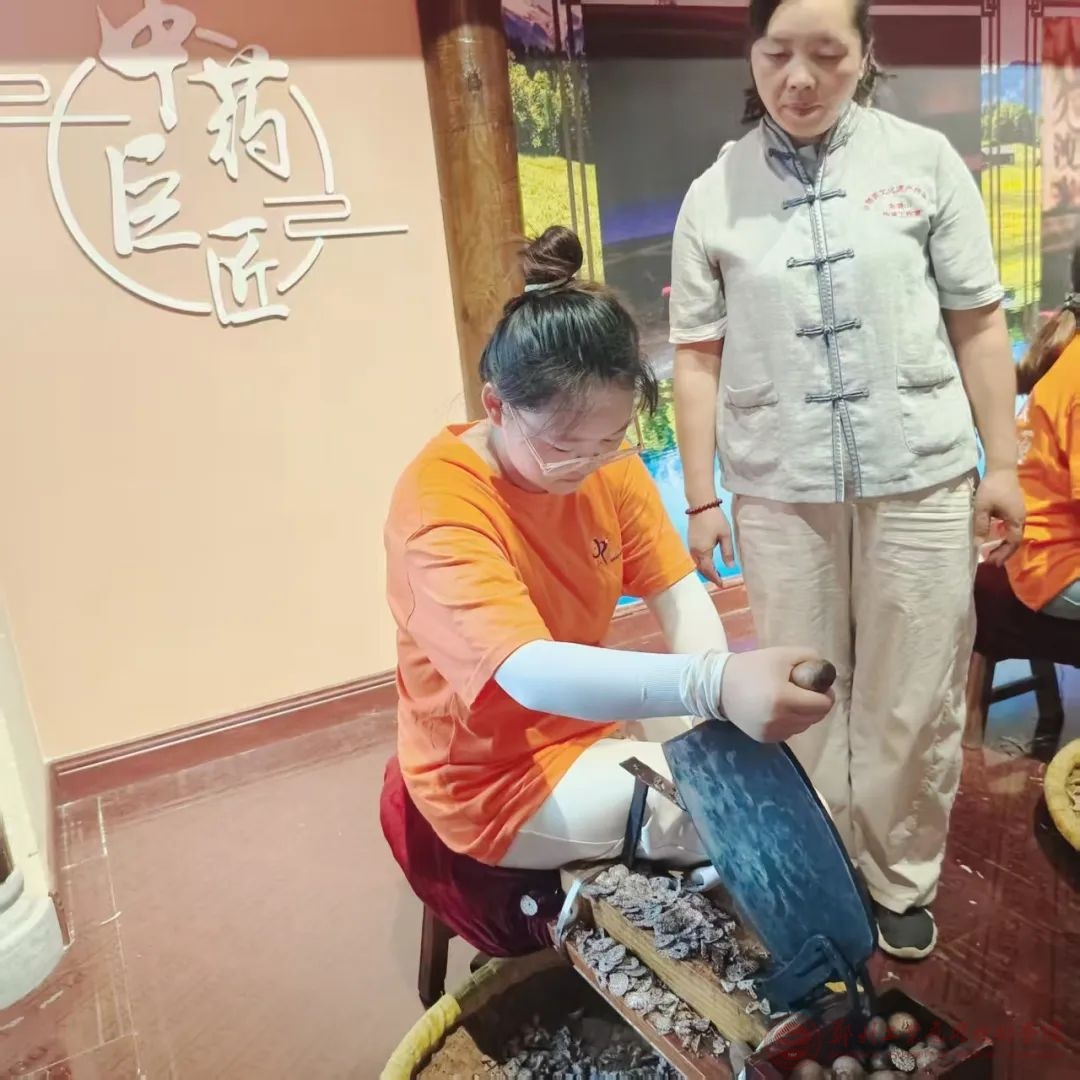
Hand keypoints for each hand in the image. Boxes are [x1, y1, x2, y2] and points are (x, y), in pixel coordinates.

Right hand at [687, 505, 734, 587]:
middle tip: (719, 581)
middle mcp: (694, 551)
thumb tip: (730, 567)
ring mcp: (691, 546)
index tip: (722, 585)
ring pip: (697, 564)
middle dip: (709, 576)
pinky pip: (695, 558)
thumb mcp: (725, 535)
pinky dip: (701, 563)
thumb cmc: (715, 519)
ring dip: (705, 570)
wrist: (701, 505)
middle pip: (701, 569)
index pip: (709, 570)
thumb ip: (727, 552)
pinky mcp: (690, 542)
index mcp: (703, 551)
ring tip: (715, 573)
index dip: (715, 579)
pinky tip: (708, 562)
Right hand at [720, 647, 834, 742]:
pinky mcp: (765, 738)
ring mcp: (772, 732)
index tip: (819, 685)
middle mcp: (779, 719)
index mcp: (784, 698)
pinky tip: (778, 709)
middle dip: (816, 704)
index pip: (822, 704)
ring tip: (789, 699)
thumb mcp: (782, 654)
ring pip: (804, 726)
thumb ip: (809, 658)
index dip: (826, 694)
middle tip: (805, 691)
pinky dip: (790, 722)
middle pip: (816, 717)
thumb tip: (826, 671)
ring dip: (804, 714)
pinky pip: (790, 732)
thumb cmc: (752, 667)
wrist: (719, 685)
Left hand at [974, 467, 1023, 563]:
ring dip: (1003, 544)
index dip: (1002, 553)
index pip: (1012, 542)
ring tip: (991, 551)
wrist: (1001, 468)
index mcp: (1015, 520)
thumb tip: (977, 545)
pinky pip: (1010, 527)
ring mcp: (1018, 513)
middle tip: (990, 560)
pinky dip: (1003, 535)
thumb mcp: (982, 508)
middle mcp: (1020, 518)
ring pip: (1013, 534)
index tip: (991, 561)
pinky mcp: (1014, 508)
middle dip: (1003, 552)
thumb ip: (981, 526)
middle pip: (1014, 540)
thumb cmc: (992, 488)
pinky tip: (994, 536)